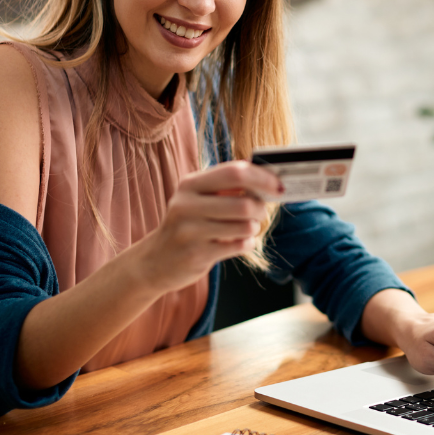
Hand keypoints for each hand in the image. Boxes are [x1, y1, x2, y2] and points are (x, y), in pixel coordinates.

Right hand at [136, 160, 282, 293]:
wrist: (155, 261)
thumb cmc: (188, 225)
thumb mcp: (198, 199)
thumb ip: (227, 187)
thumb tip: (269, 179)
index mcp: (190, 184)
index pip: (235, 172)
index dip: (262, 178)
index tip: (279, 185)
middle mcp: (186, 205)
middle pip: (244, 203)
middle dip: (262, 208)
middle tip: (263, 212)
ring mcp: (190, 231)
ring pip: (245, 226)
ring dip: (253, 228)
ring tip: (247, 228)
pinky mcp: (197, 254)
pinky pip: (239, 246)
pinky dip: (247, 244)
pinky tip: (238, 243)